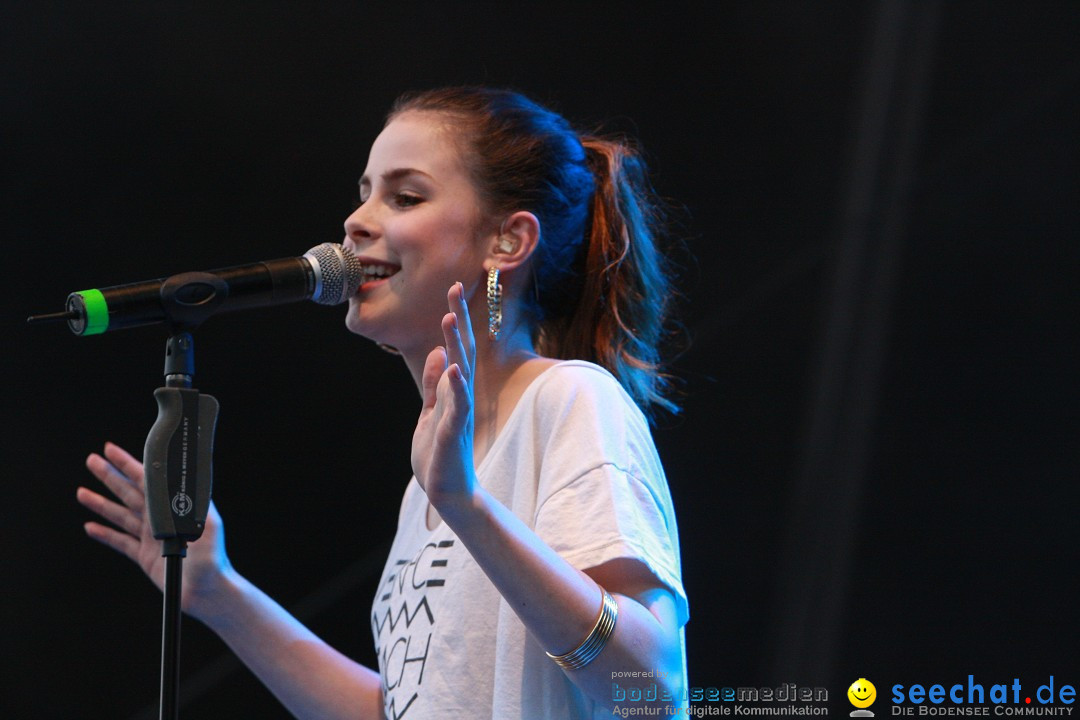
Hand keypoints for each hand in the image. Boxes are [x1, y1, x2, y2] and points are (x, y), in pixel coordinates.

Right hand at [77, 442, 231, 619]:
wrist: (206, 590)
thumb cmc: (211, 558)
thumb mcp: (206, 523)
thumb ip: (189, 501)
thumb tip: (176, 479)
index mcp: (174, 507)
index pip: (148, 480)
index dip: (129, 464)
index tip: (112, 450)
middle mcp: (161, 519)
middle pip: (130, 492)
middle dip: (110, 476)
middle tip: (91, 461)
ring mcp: (151, 538)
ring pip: (121, 515)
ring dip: (101, 503)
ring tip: (81, 493)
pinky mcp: (144, 557)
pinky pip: (120, 542)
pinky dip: (105, 535)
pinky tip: (90, 527)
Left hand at [410, 282, 477, 513]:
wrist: (448, 491)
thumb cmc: (439, 454)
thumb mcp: (430, 412)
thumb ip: (434, 385)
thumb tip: (439, 353)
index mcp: (453, 389)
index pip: (456, 347)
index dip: (455, 319)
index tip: (453, 289)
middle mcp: (460, 395)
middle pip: (462, 350)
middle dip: (457, 319)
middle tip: (455, 286)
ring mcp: (459, 412)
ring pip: (461, 371)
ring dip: (456, 345)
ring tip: (450, 318)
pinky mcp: (454, 431)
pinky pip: (457, 404)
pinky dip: (456, 385)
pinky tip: (453, 366)